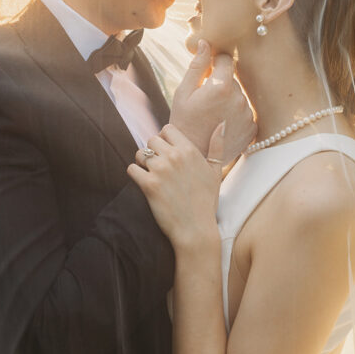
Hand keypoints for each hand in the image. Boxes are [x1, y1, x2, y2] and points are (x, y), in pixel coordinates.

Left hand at [127, 124, 223, 249]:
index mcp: (190, 151)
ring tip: (152, 176)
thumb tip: (222, 123)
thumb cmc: (206, 202)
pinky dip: (135, 175)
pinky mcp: (148, 185)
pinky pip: (132, 169)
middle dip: (152, 151)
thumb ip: (217, 146)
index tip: (167, 152)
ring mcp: (161, 170)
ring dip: (142, 163)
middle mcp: (174, 156)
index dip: (164, 139)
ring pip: (140, 154)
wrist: (195, 230)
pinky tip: (144, 184)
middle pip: (151, 140)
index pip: (167, 129)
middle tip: (158, 167)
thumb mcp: (215, 172)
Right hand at [170, 41, 255, 161]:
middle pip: (232, 79)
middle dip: (220, 83)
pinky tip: (221, 123)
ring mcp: (248, 115)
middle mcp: (239, 98)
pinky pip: (245, 112)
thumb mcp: (184, 92)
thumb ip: (197, 66)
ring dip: (229, 99)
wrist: (195, 157)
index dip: (215, 63)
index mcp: (221, 86)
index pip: (226, 59)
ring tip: (213, 115)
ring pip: (239, 95)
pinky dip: (236, 114)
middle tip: (205, 100)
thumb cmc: (184, 122)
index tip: (207, 73)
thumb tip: (205, 43)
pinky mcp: (252, 128)